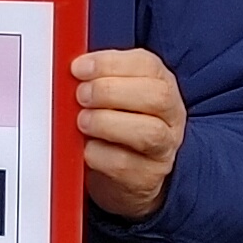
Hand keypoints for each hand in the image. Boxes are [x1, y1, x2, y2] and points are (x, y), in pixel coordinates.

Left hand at [73, 48, 186, 220]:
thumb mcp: (115, 94)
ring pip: (147, 133)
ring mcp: (163, 149)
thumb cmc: (119, 124)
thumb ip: (99, 78)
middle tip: (81, 96)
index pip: (147, 65)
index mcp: (162, 84)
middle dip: (110, 92)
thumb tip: (72, 70)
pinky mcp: (146, 178)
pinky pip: (123, 164)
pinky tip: (85, 148)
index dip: (110, 64)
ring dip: (107, 123)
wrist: (132, 175)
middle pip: (156, 97)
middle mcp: (170, 116)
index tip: (79, 68)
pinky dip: (98, 153)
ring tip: (82, 122)